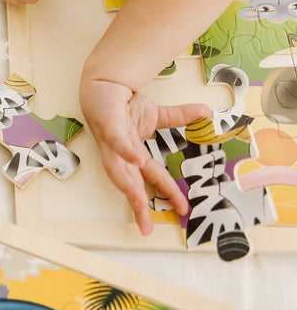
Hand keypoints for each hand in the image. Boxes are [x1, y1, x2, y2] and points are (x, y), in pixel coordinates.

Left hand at [79, 76, 209, 235]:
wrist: (103, 84)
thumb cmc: (123, 105)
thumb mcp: (155, 114)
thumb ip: (179, 117)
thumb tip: (206, 112)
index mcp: (134, 154)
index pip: (152, 177)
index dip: (167, 193)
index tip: (182, 212)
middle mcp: (121, 153)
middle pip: (130, 183)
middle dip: (138, 204)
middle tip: (147, 225)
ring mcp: (112, 142)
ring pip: (117, 169)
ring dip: (128, 185)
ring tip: (139, 201)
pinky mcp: (107, 127)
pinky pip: (116, 142)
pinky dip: (125, 151)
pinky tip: (136, 159)